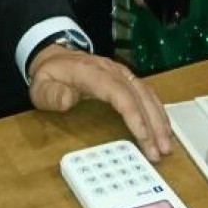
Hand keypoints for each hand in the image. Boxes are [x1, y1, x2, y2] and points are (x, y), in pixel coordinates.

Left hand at [28, 48, 171, 161]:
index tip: (143, 136)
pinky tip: (164, 128)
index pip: (118, 91)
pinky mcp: (125, 78)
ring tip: (167, 144)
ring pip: (146, 93)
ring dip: (159, 118)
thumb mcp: (40, 86)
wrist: (54, 56)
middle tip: (161, 150)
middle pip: (137, 94)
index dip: (133, 113)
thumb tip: (68, 100)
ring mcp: (120, 72)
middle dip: (152, 123)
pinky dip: (157, 111)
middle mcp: (110, 69)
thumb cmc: (50, 76)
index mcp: (90, 72)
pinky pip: (146, 92)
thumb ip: (52, 95)